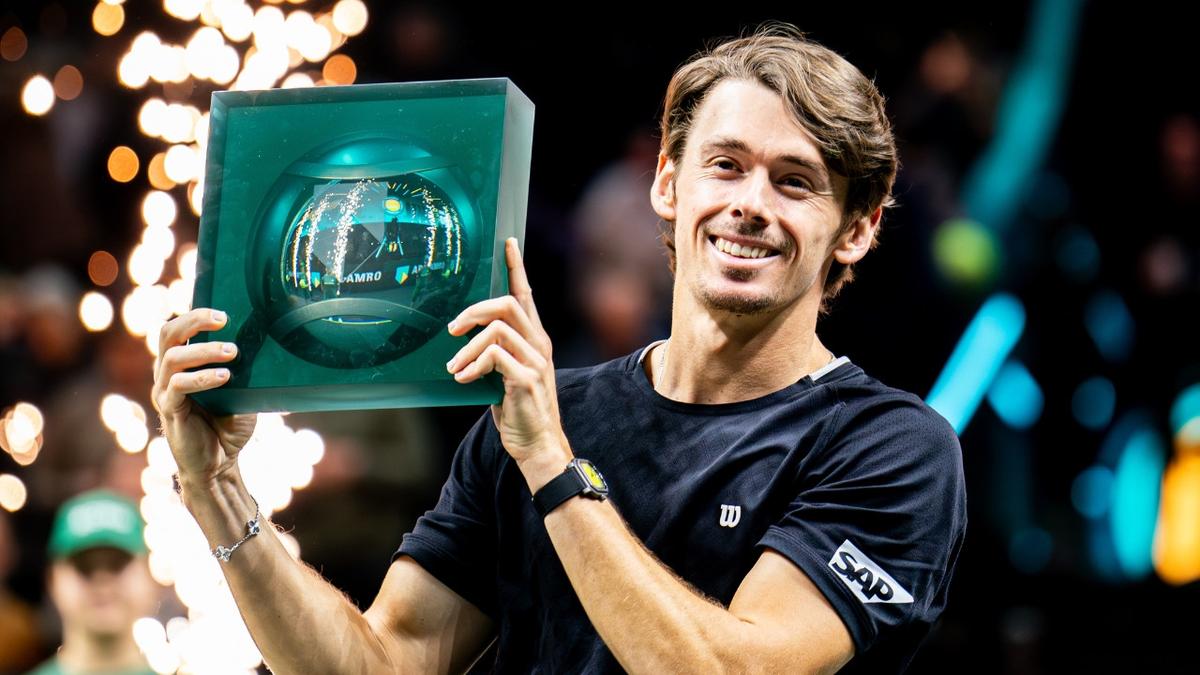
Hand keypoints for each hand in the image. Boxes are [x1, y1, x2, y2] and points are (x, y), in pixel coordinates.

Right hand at [151, 308, 256, 489]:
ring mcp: (165, 391)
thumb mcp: (242, 391)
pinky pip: (178, 387)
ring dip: (204, 351)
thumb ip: (245, 369)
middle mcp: (167, 373)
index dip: (196, 315)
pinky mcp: (169, 410)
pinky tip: (224, 377)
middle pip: (168, 334)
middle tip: (223, 320)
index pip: (178, 328)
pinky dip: (202, 378)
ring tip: (232, 352)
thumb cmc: (229, 424)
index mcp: (182, 364)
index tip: (224, 312)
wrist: (218, 464)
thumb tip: (270, 343)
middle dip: (194, 321)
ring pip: (173, 358)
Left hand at [446, 238, 568, 469]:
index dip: (516, 267)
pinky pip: (494, 357)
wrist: (538, 446)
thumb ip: (495, 351)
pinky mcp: (526, 380)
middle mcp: (539, 344)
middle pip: (508, 303)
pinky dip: (473, 366)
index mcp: (535, 339)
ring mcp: (535, 361)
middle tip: (452, 330)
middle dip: (474, 311)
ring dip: (467, 347)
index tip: (508, 242)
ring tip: (453, 367)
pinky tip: (464, 379)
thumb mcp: (506, 374)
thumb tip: (464, 336)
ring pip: (496, 330)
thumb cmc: (518, 410)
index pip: (526, 294)